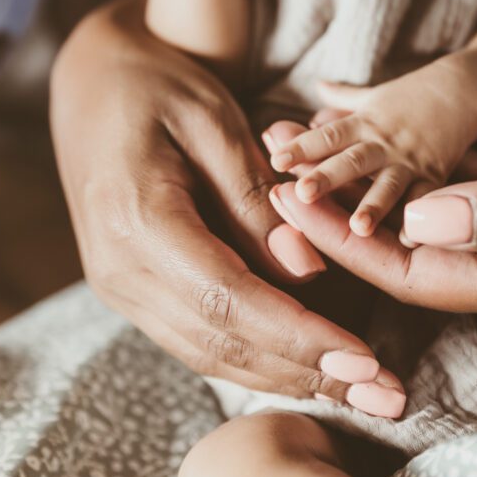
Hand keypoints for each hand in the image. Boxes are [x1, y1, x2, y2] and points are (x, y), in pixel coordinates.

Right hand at [50, 0, 388, 401]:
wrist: (93, 81)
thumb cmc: (159, 85)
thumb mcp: (215, 124)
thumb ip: (257, 200)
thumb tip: (307, 272)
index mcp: (137, 220)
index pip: (229, 300)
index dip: (301, 337)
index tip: (365, 363)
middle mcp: (119, 268)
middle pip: (221, 341)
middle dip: (308, 373)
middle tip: (384, 396)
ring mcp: (118, 286)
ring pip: (209, 353)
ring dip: (285, 377)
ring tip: (358, 394)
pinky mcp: (130, 289)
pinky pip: (195, 338)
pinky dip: (253, 358)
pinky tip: (303, 368)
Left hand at [267, 60, 476, 236]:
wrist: (463, 91)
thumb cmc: (413, 95)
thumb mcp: (375, 94)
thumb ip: (344, 97)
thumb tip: (317, 85)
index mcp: (364, 124)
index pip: (327, 136)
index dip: (301, 147)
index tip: (275, 160)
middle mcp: (383, 143)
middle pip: (351, 160)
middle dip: (327, 178)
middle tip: (301, 193)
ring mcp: (410, 160)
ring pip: (388, 184)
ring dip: (372, 204)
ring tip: (358, 227)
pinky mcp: (435, 174)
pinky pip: (427, 196)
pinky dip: (421, 217)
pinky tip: (411, 239)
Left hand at [267, 145, 476, 323]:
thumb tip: (426, 218)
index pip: (408, 273)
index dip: (341, 242)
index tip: (283, 205)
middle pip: (400, 251)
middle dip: (333, 216)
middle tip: (270, 174)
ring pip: (422, 220)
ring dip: (362, 187)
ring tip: (305, 148)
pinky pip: (455, 193)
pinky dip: (412, 167)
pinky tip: (378, 139)